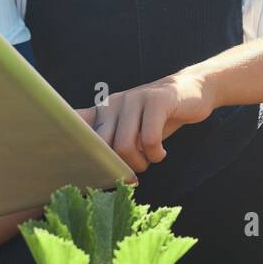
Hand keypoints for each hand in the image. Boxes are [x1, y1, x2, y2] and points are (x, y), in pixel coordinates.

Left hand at [74, 69, 214, 172]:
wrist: (193, 90)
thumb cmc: (157, 117)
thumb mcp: (131, 129)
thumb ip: (111, 143)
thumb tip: (89, 171)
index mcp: (102, 111)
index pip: (75, 125)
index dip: (69, 145)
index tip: (70, 168)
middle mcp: (113, 103)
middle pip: (103, 147)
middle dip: (118, 167)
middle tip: (133, 173)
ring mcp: (135, 99)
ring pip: (125, 146)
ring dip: (140, 163)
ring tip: (149, 160)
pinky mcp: (157, 100)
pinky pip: (150, 139)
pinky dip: (156, 154)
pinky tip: (161, 153)